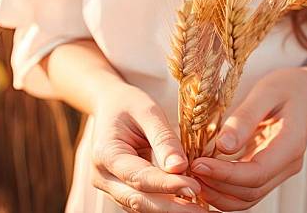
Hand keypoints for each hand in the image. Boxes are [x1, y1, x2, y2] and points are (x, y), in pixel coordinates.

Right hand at [90, 83, 205, 212]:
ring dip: (172, 210)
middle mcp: (103, 176)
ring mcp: (110, 186)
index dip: (167, 185)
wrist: (110, 105)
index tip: (194, 187)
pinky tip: (190, 204)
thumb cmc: (130, 104)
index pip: (139, 177)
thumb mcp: (148, 111)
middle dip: (172, 208)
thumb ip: (163, 139)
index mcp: (106, 153)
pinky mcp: (122, 190)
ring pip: (142, 206)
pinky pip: (145, 202)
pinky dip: (167, 205)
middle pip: (139, 200)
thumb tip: (180, 168)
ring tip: (201, 210)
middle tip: (203, 211)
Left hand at [191, 67, 306, 210]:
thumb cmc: (286, 86)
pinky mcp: (269, 171)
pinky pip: (246, 190)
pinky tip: (204, 175)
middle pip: (251, 192)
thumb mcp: (266, 92)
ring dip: (218, 193)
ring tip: (192, 175)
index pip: (256, 173)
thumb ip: (245, 118)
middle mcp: (288, 165)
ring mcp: (280, 171)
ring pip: (248, 198)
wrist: (305, 90)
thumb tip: (223, 146)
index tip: (197, 164)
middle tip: (188, 170)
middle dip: (217, 187)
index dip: (225, 174)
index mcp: (291, 145)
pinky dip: (224, 189)